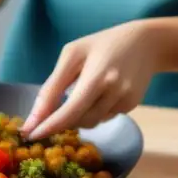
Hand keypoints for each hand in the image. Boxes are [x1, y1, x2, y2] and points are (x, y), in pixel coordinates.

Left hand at [22, 21, 161, 139]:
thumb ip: (52, 87)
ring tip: (81, 92)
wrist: (147, 42)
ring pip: (90, 122)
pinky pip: (104, 117)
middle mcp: (115, 91)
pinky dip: (94, 110)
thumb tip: (34, 118)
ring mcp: (126, 100)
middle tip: (48, 115)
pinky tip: (100, 92)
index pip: (69, 111)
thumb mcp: (72, 55)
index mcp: (97, 76)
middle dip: (61, 121)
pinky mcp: (132, 105)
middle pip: (79, 121)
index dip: (49, 126)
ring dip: (77, 115)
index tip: (30, 135)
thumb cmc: (101, 45)